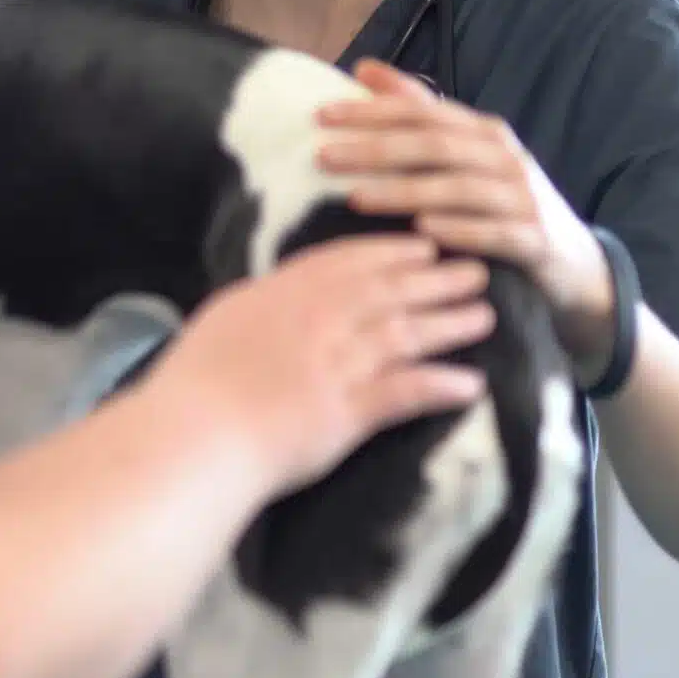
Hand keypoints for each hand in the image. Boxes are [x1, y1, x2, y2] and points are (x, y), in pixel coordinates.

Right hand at [149, 234, 492, 494]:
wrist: (196, 432)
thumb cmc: (193, 382)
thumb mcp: (222, 320)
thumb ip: (259, 304)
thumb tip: (277, 297)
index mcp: (283, 293)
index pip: (347, 262)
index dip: (390, 252)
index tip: (422, 245)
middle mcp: (318, 319)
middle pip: (390, 290)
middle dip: (437, 278)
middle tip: (475, 270)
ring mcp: (337, 363)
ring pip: (407, 332)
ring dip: (450, 322)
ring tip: (485, 316)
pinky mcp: (350, 411)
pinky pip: (408, 391)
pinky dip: (442, 385)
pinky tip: (472, 384)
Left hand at [316, 60, 617, 372]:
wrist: (573, 262)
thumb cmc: (502, 202)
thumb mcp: (465, 154)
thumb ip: (418, 112)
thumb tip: (363, 69)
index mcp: (483, 130)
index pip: (421, 112)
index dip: (371, 110)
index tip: (320, 115)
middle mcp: (504, 156)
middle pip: (433, 145)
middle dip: (376, 149)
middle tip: (323, 156)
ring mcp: (522, 197)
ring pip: (458, 187)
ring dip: (405, 191)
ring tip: (356, 197)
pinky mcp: (534, 239)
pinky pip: (495, 232)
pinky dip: (459, 228)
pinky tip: (422, 229)